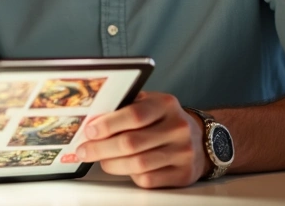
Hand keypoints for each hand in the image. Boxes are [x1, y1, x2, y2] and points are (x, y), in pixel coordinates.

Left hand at [75, 92, 207, 188]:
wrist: (199, 139)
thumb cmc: (164, 120)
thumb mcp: (150, 104)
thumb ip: (125, 108)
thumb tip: (92, 120)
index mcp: (166, 104)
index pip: (134, 114)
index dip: (108, 124)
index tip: (89, 131)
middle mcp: (177, 128)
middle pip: (131, 143)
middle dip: (101, 148)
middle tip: (84, 151)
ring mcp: (182, 152)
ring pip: (137, 164)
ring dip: (111, 164)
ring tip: (99, 160)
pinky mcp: (182, 174)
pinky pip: (148, 179)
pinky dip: (130, 175)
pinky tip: (123, 168)